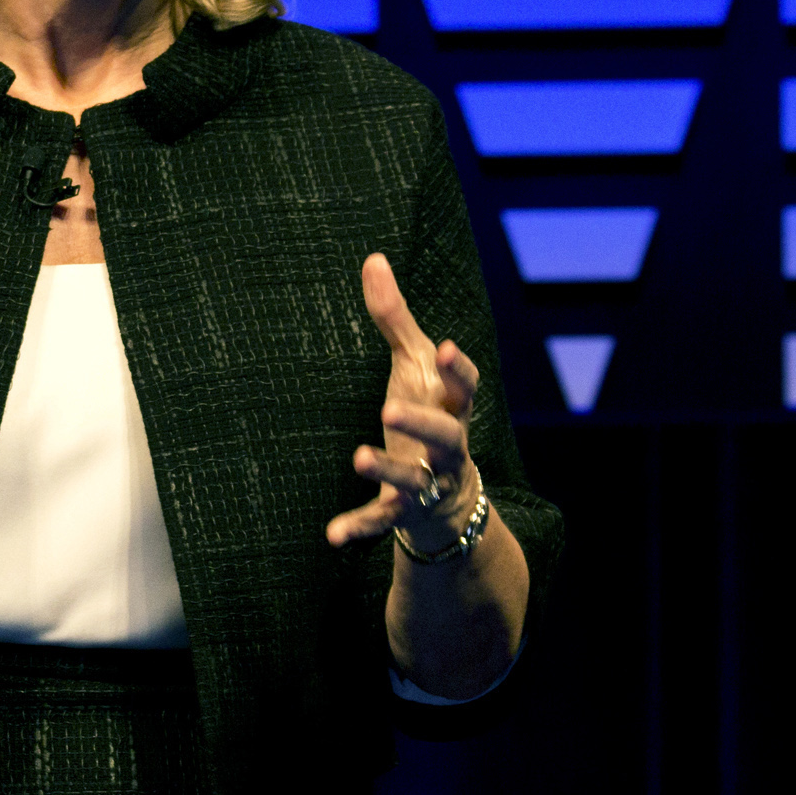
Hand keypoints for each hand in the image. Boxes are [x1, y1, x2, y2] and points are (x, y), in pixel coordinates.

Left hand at [325, 254, 481, 549]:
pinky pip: (382, 522)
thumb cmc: (428, 415)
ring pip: (414, 480)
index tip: (442, 347)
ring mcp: (427, 484)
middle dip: (423, 422)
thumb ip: (394, 319)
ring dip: (387, 468)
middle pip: (447, 437)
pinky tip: (331, 536)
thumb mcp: (411, 368)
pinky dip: (359, 528)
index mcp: (450, 408)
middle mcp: (446, 448)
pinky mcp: (403, 514)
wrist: (449, 500)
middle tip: (390, 405)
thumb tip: (373, 258)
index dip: (456, 370)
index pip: (464, 388)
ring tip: (357, 455)